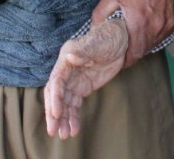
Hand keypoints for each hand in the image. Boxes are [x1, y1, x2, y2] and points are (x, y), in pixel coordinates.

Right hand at [44, 18, 129, 138]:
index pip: (56, 82)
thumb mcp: (97, 44)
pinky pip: (75, 105)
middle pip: (56, 96)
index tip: (57, 113)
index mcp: (65, 60)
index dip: (55, 98)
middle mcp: (66, 72)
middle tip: (54, 131)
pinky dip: (73, 117)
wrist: (119, 40)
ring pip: (65, 103)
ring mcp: (73, 81)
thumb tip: (70, 56)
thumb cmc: (107, 38)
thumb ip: (83, 51)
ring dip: (63, 119)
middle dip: (54, 114)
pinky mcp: (82, 88)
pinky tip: (74, 129)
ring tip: (64, 135)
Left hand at [90, 0, 173, 66]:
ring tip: (137, 33)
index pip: (133, 56)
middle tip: (126, 46)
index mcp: (139, 25)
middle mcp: (156, 29)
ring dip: (145, 42)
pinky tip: (149, 23)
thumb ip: (100, 16)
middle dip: (134, 51)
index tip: (119, 59)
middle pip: (144, 51)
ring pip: (155, 42)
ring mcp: (168, 25)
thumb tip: (93, 31)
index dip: (125, 60)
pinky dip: (156, 32)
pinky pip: (165, 32)